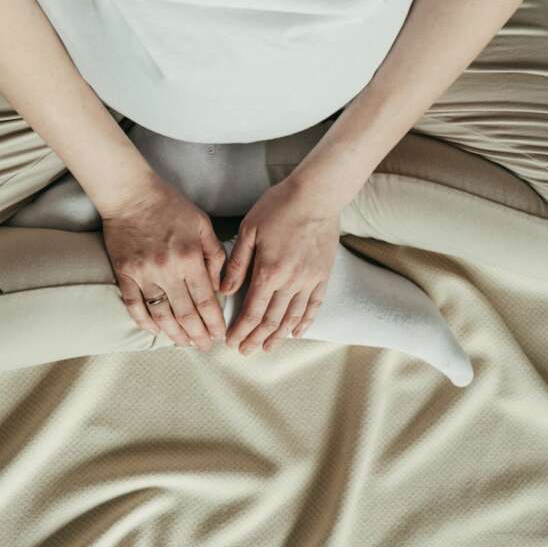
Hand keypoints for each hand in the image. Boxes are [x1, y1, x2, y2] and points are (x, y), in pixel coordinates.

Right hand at [101, 175, 227, 351]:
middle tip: (205, 347)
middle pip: (185, 313)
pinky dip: (145, 322)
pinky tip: (156, 331)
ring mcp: (143, 274)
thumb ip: (215, 255)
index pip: (206, 300)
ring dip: (174, 333)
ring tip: (184, 344)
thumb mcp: (202, 225)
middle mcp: (166, 270)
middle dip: (198, 334)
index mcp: (189, 258)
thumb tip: (220, 286)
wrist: (131, 194)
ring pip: (161, 314)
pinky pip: (134, 305)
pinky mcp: (124, 274)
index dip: (214, 322)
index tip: (220, 335)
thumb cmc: (170, 206)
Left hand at [221, 176, 340, 353]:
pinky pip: (314, 305)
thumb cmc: (278, 207)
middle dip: (255, 338)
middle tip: (245, 351)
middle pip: (271, 320)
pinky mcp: (323, 275)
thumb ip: (237, 263)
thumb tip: (224, 290)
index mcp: (268, 272)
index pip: (252, 311)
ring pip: (292, 317)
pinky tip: (296, 332)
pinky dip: (305, 322)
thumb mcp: (249, 230)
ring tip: (267, 347)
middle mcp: (290, 282)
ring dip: (278, 336)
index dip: (241, 330)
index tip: (231, 342)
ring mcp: (309, 280)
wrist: (316, 195)